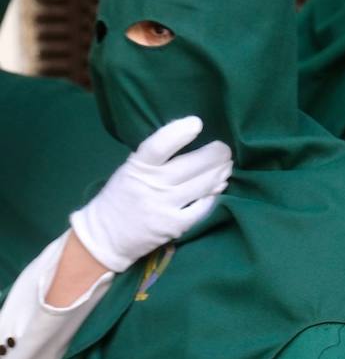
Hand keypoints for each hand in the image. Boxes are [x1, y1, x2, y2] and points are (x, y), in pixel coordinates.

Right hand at [69, 116, 232, 272]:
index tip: (197, 122)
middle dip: (216, 154)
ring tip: (226, 166)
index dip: (179, 133)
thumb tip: (192, 140)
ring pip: (203, 185)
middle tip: (224, 149)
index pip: (158, 147)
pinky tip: (218, 188)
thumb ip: (156, 157)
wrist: (104, 236)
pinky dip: (214, 196)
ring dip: (220, 172)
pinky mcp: (174, 226)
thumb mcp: (130, 170)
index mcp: (137, 167)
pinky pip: (203, 207)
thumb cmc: (122, 196)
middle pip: (193, 165)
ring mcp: (164, 207)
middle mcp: (151, 185)